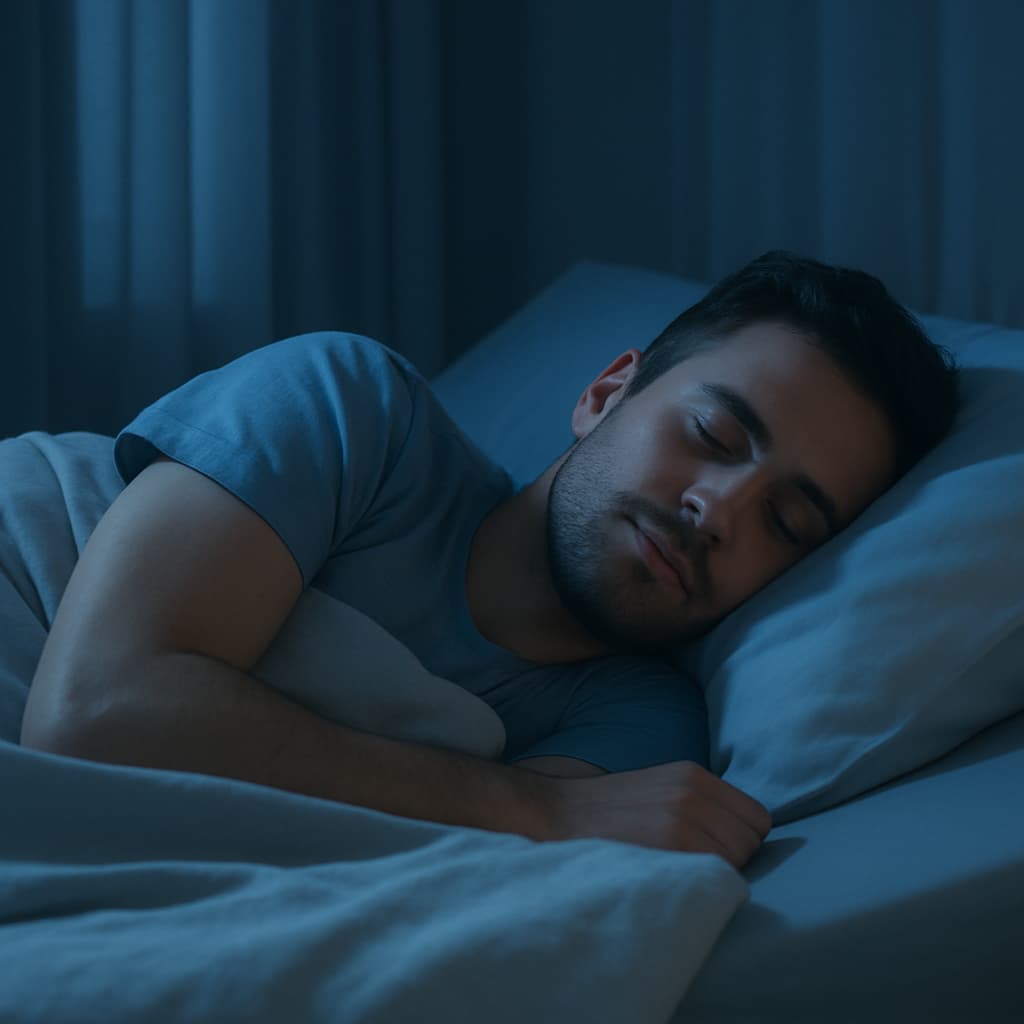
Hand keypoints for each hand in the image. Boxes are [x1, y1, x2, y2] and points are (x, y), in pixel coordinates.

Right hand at [550, 760, 771, 867]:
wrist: (557, 814)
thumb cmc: (610, 810)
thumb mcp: (661, 787)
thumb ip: (701, 802)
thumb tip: (743, 837)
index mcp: (693, 775)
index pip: (757, 817)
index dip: (742, 838)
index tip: (719, 849)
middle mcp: (692, 792)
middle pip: (751, 841)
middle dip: (734, 857)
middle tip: (697, 863)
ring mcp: (681, 818)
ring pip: (737, 861)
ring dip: (718, 872)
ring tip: (682, 870)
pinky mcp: (670, 845)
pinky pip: (715, 874)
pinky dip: (703, 882)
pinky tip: (675, 878)